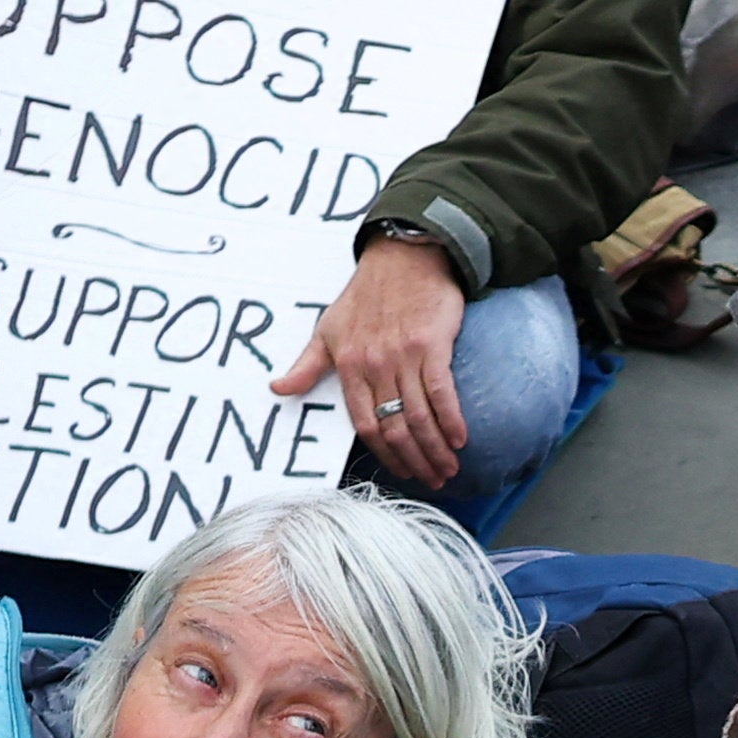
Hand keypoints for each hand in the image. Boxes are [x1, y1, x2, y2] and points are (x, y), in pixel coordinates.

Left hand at [275, 234, 472, 487]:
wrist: (403, 256)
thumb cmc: (364, 293)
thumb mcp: (326, 329)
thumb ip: (306, 365)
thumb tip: (277, 388)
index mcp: (348, 366)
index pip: (364, 424)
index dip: (384, 455)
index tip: (402, 472)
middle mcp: (375, 365)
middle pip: (395, 427)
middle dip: (415, 461)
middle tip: (433, 480)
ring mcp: (404, 356)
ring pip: (419, 416)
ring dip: (436, 449)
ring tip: (448, 468)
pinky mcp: (432, 345)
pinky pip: (442, 392)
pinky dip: (452, 420)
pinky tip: (460, 439)